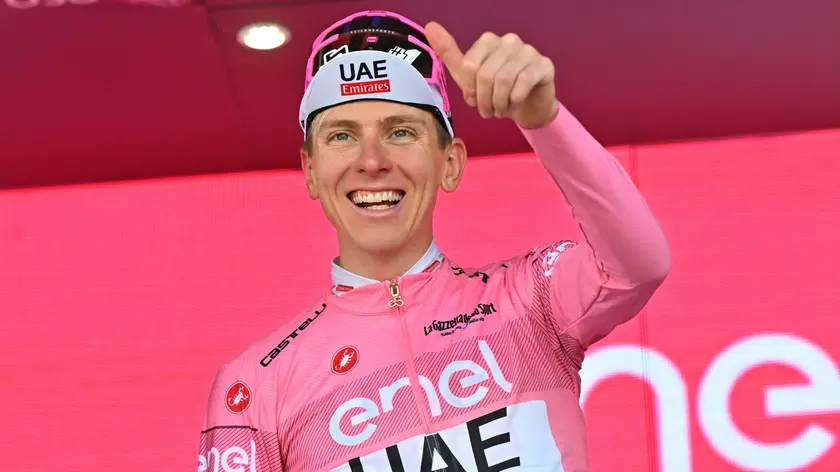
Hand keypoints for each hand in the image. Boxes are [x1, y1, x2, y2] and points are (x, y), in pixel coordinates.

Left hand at [425, 22, 558, 128]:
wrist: (527, 106)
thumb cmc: (496, 90)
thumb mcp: (468, 77)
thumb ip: (449, 53)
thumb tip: (430, 26)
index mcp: (489, 41)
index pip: (469, 66)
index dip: (470, 89)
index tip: (474, 100)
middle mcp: (509, 41)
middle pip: (486, 74)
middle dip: (484, 100)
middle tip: (488, 112)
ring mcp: (528, 51)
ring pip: (504, 79)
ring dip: (499, 103)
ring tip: (500, 111)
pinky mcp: (544, 65)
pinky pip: (524, 81)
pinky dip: (514, 99)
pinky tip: (514, 105)